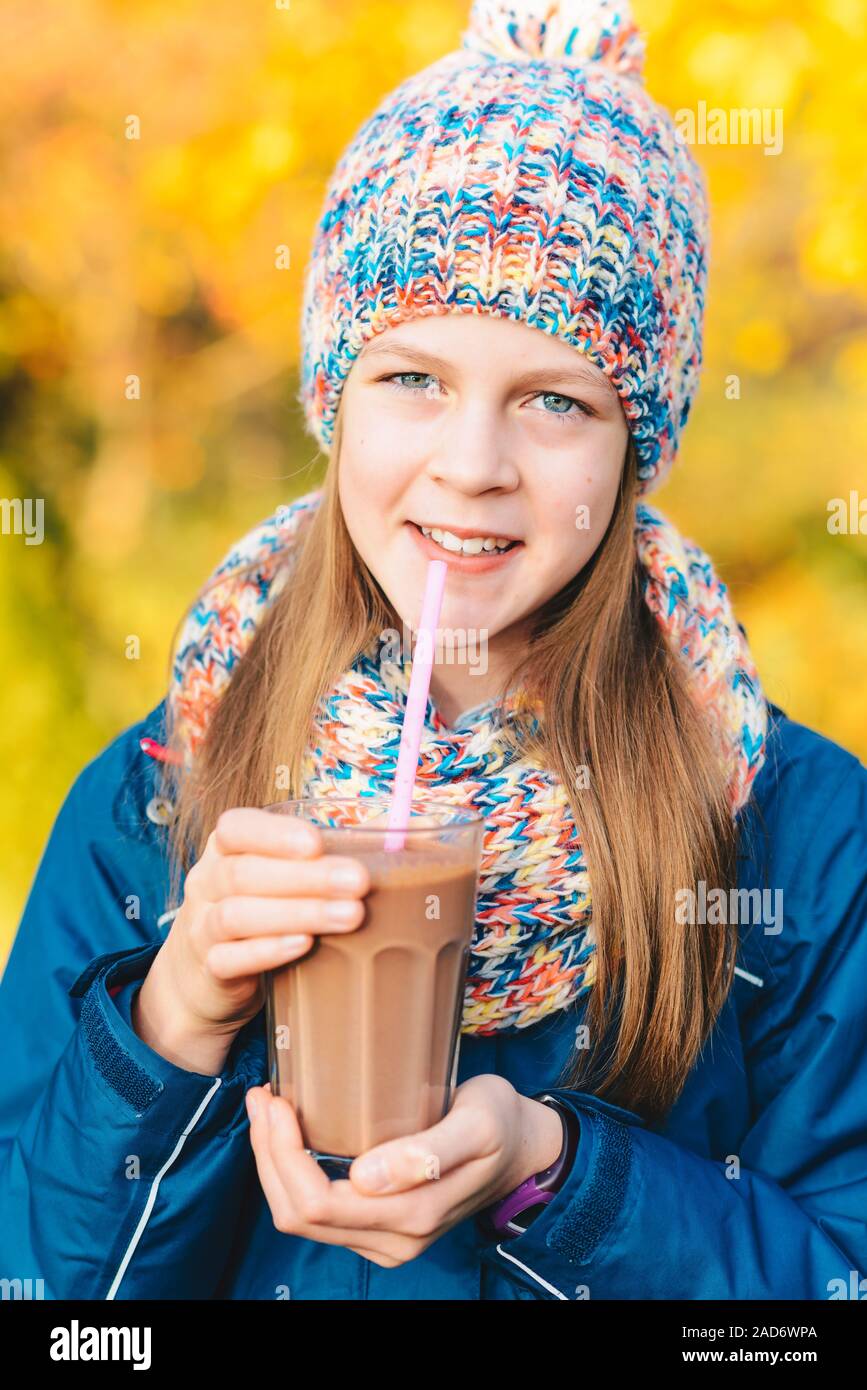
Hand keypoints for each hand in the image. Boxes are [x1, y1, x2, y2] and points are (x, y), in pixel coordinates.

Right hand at [132, 808, 370, 1072]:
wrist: (205, 979)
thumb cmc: (263, 910)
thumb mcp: (284, 876)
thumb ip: (333, 852)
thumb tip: (413, 831)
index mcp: (227, 848)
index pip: (236, 828)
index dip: (274, 834)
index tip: (317, 842)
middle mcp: (208, 882)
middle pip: (244, 873)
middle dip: (307, 877)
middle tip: (359, 882)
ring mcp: (202, 927)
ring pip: (238, 915)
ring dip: (298, 913)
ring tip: (350, 916)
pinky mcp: (209, 971)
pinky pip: (229, 959)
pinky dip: (267, 951)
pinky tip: (304, 946)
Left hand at [245, 1074, 564, 1266]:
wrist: (524, 1147)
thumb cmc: (500, 1122)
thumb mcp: (476, 1123)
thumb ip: (427, 1153)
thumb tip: (365, 1178)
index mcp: (412, 1217)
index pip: (317, 1202)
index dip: (282, 1154)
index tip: (276, 1099)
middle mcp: (393, 1240)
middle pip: (298, 1215)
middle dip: (268, 1155)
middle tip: (262, 1096)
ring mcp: (384, 1239)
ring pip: (300, 1217)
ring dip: (274, 1164)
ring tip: (268, 1107)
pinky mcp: (379, 1226)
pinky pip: (317, 1211)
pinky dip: (292, 1172)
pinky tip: (292, 1132)